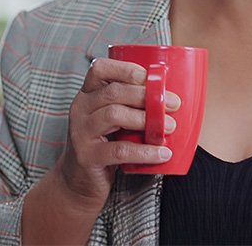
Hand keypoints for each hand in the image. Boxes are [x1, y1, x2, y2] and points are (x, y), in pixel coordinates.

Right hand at [55, 57, 179, 207]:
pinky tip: (162, 153)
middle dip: (146, 95)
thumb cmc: (104, 144)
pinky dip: (144, 151)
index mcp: (88, 94)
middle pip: (113, 92)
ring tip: (169, 127)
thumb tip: (170, 96)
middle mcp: (81, 109)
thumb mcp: (113, 120)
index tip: (149, 76)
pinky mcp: (87, 157)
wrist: (79, 183)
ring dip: (146, 119)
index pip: (100, 69)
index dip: (125, 69)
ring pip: (114, 115)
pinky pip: (119, 150)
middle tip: (173, 104)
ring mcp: (81, 133)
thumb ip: (131, 105)